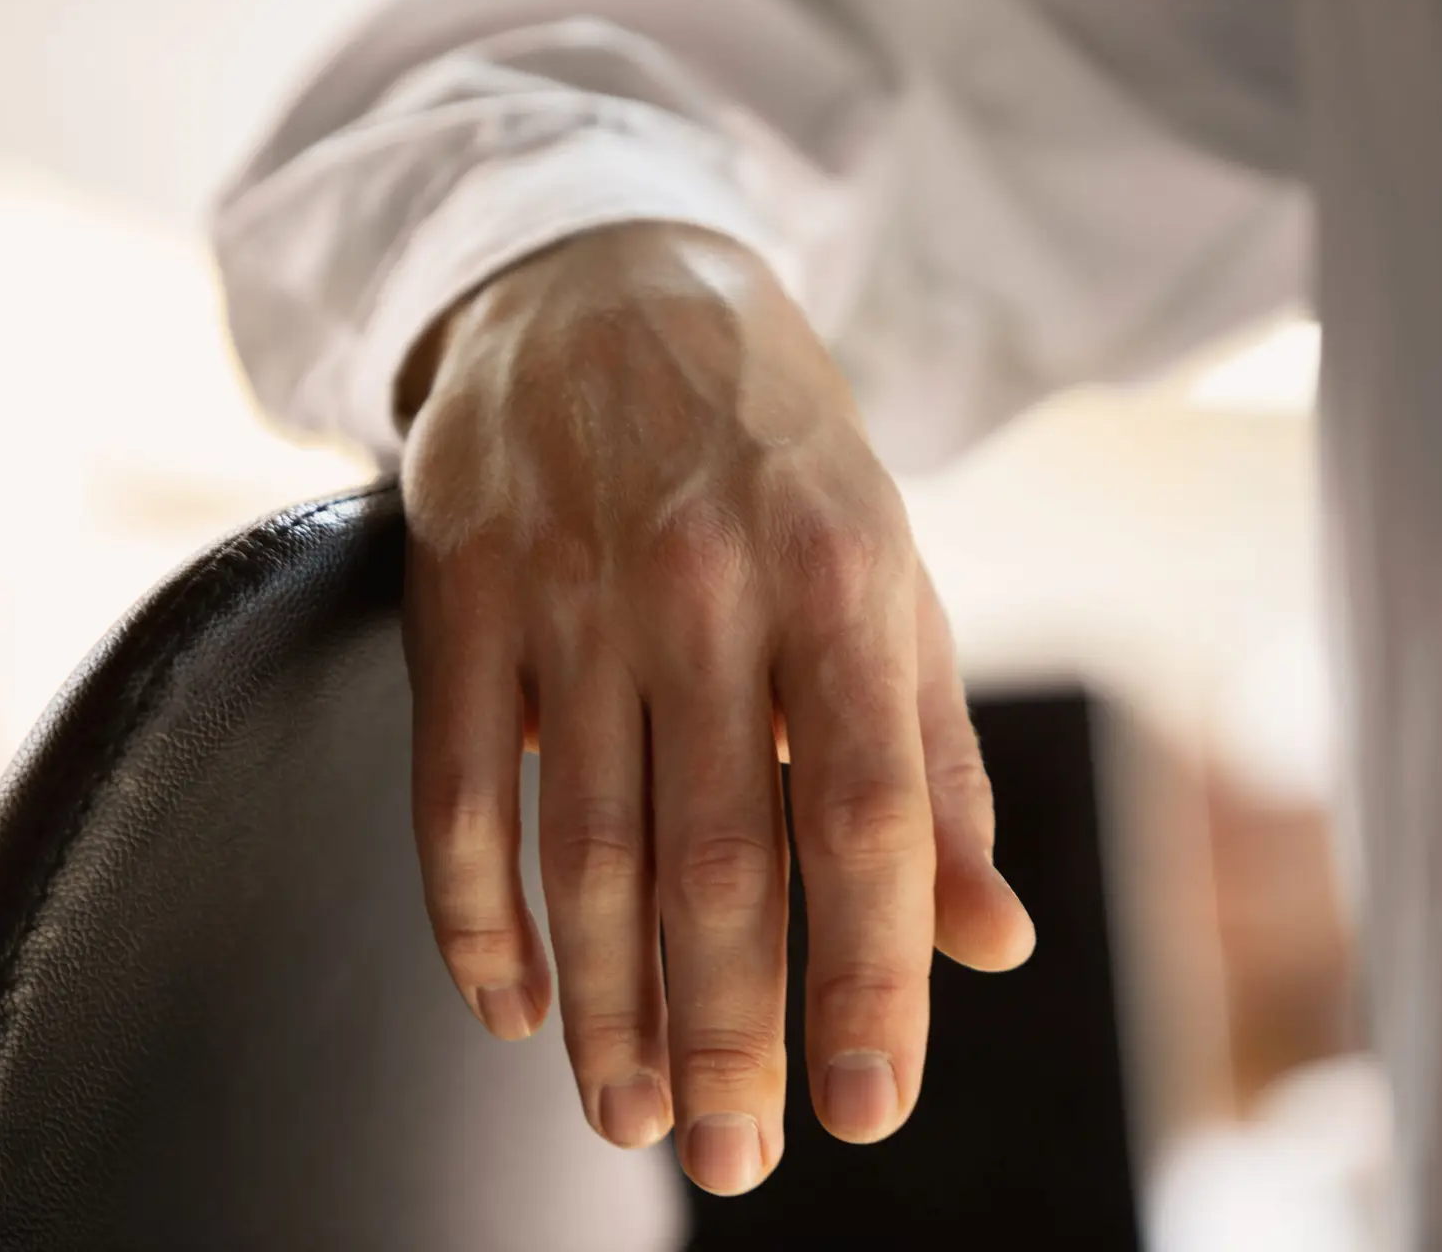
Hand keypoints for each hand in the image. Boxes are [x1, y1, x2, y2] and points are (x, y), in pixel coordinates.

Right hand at [399, 222, 1033, 1195]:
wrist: (606, 282)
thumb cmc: (773, 458)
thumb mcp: (886, 578)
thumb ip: (934, 759)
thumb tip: (990, 940)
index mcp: (844, 578)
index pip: (868, 817)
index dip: (870, 978)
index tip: (865, 1112)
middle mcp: (707, 585)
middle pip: (717, 854)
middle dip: (729, 1027)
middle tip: (737, 1158)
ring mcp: (569, 584)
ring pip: (582, 843)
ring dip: (606, 1003)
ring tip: (632, 1116)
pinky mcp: (457, 586)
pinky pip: (451, 784)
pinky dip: (473, 913)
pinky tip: (508, 1006)